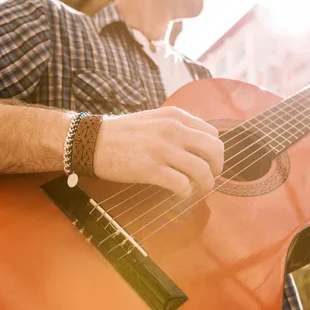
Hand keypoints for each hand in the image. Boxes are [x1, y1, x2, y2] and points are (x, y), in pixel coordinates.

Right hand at [93, 107, 223, 196]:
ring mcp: (162, 149)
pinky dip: (186, 192)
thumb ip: (176, 127)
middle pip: (215, 150)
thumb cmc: (122, 133)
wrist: (92, 140)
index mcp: (175, 116)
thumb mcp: (154, 119)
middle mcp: (173, 130)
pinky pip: (183, 184)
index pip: (213, 134)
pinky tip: (180, 193)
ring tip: (200, 189)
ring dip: (206, 184)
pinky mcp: (151, 169)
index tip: (208, 162)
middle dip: (217, 167)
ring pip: (203, 170)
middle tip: (210, 177)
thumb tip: (198, 144)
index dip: (214, 151)